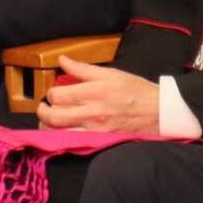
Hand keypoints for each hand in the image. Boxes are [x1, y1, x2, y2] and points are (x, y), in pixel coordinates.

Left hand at [38, 58, 159, 133]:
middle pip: (54, 116)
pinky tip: (63, 132)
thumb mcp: (111, 73)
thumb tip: (62, 60)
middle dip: (43, 112)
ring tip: (50, 121)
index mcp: (96, 90)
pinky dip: (63, 137)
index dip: (50, 94)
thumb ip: (83, 68)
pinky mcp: (100, 141)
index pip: (59, 95)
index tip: (53, 92)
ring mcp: (96, 129)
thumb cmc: (136, 90)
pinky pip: (73, 142)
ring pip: (60, 133)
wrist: (159, 112)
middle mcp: (94, 111)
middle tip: (44, 108)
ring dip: (49, 127)